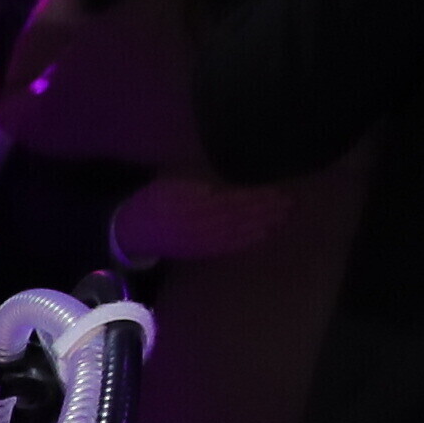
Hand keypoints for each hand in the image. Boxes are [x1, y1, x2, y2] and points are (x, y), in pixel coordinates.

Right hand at [105, 174, 294, 266]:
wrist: (133, 233)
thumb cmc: (155, 201)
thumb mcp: (172, 182)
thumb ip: (200, 179)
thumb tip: (233, 171)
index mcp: (185, 201)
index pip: (226, 196)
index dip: (252, 192)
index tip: (275, 184)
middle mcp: (192, 223)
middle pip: (236, 214)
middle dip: (265, 207)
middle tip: (291, 198)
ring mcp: (198, 240)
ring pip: (236, 230)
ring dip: (264, 222)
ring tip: (287, 211)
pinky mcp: (202, 252)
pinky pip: (229, 246)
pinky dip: (250, 238)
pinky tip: (268, 231)